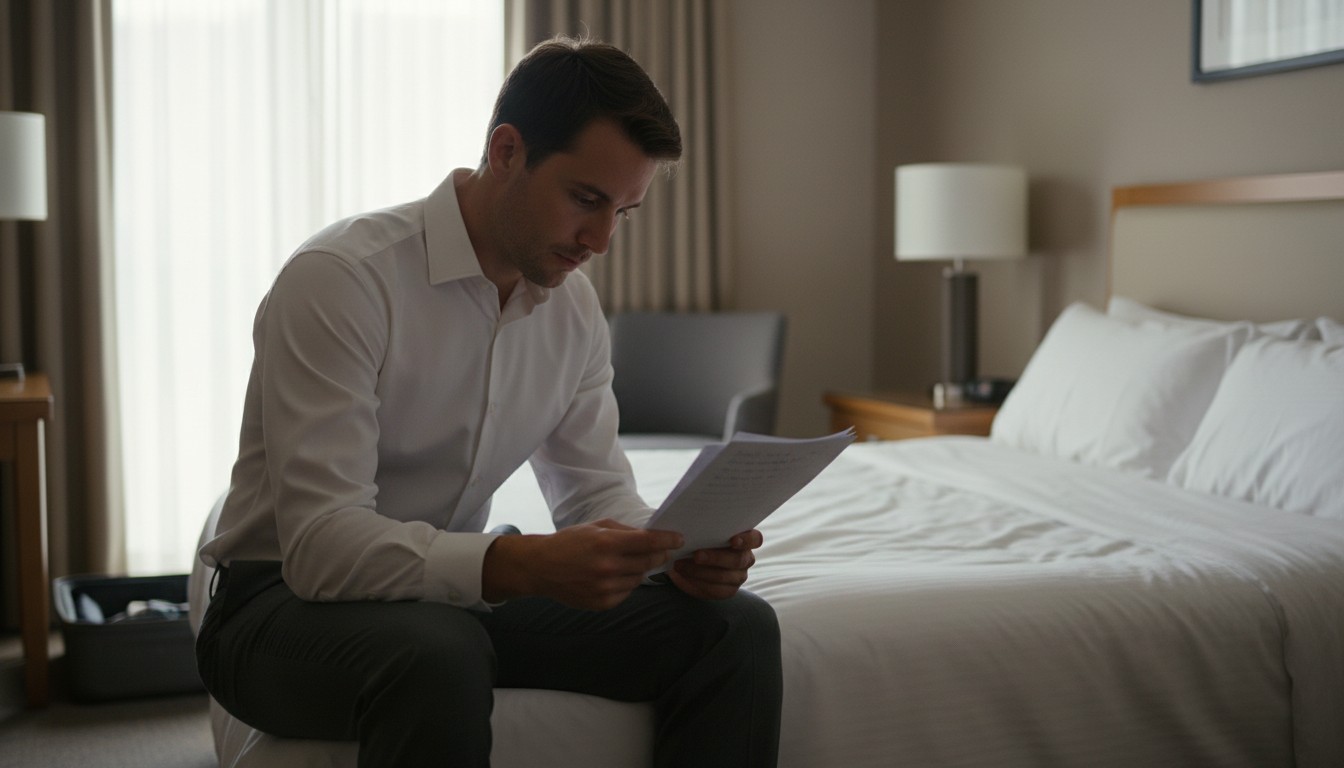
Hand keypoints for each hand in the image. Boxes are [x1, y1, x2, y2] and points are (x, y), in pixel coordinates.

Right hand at [482, 519, 682, 609]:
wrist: (541, 568)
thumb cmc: (570, 542)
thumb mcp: (596, 527)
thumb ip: (626, 531)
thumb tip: (652, 536)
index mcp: (607, 544)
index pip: (649, 542)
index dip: (667, 540)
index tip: (678, 538)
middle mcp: (608, 568)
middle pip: (648, 561)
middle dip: (658, 555)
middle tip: (662, 550)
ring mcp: (605, 588)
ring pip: (639, 578)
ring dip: (640, 569)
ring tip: (625, 562)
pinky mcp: (603, 603)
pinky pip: (627, 591)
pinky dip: (626, 583)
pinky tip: (613, 575)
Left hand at [667, 529, 761, 600]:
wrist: (686, 560)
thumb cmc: (696, 538)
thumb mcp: (700, 529)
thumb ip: (704, 525)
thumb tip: (693, 521)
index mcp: (745, 539)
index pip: (755, 539)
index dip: (747, 540)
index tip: (733, 540)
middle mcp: (745, 558)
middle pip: (738, 560)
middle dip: (715, 557)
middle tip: (696, 554)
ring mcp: (738, 576)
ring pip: (725, 576)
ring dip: (701, 571)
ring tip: (681, 565)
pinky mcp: (728, 590)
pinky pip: (717, 590)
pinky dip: (699, 582)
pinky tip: (684, 575)